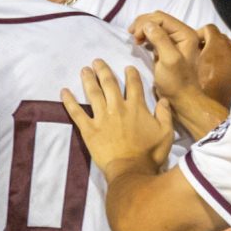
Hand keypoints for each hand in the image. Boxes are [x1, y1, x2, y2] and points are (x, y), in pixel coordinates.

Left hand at [59, 60, 174, 178]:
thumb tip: (163, 100)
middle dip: (103, 70)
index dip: (131, 74)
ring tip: (84, 70)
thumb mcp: (166, 133)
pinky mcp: (89, 129)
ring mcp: (101, 117)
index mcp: (136, 107)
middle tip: (97, 61)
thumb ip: (165, 114)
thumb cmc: (150, 154)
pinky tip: (63, 92)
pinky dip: (69, 101)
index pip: (133, 85)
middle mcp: (117, 107)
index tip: (127, 67)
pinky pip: (76, 112)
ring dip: (88, 79)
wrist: (131, 169)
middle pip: (109, 83)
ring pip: (93, 93)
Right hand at [132, 14, 230, 137]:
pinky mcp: (169, 50)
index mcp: (186, 34)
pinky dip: (146, 37)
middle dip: (142, 24)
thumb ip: (160, 40)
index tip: (134, 36)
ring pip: (156, 27)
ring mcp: (176, 42)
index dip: (145, 22)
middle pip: (158, 20)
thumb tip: (147, 24)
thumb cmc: (177, 82)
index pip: (161, 17)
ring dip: (143, 30)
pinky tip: (140, 44)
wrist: (182, 99)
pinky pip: (156, 36)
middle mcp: (183, 35)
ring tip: (135, 41)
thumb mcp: (169, 60)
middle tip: (132, 37)